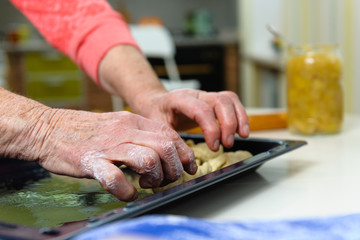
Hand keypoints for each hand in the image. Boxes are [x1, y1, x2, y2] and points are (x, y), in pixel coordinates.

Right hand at [33, 109, 196, 200]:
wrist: (47, 128)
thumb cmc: (84, 131)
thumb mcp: (117, 125)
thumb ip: (139, 135)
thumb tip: (163, 152)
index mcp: (132, 121)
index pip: (170, 134)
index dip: (184, 153)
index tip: (188, 167)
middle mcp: (124, 130)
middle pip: (165, 147)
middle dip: (174, 168)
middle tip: (165, 179)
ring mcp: (108, 145)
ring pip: (149, 159)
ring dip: (155, 177)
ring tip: (146, 183)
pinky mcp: (90, 160)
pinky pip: (116, 177)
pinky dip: (126, 190)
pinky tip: (128, 192)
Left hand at [135, 89, 248, 151]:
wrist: (155, 104)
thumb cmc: (156, 116)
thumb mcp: (157, 129)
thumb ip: (172, 143)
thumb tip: (189, 163)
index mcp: (179, 99)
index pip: (201, 110)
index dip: (212, 129)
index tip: (214, 147)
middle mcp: (195, 94)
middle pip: (220, 101)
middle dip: (228, 124)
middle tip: (227, 144)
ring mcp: (205, 95)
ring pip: (229, 99)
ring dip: (239, 118)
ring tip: (241, 137)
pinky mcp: (212, 100)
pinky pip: (231, 102)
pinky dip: (240, 115)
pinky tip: (241, 130)